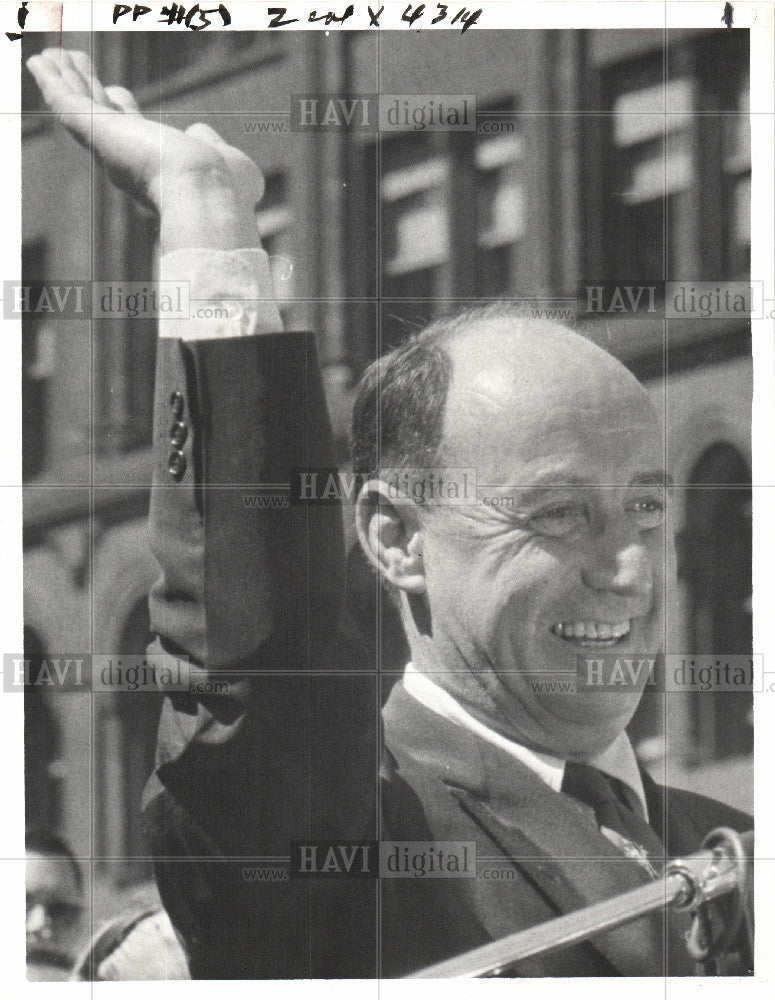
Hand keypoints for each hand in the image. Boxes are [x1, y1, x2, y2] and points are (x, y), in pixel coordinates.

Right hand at [26, 49, 264, 250]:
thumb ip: (210, 144)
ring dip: (64, 79)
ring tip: (49, 54)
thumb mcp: (224, 159)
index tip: (117, 93)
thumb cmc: (225, 187)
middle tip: (72, 64)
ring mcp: (111, 147)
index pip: (136, 130)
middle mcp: (129, 158)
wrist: (209, 194)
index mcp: (158, 163)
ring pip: (80, 107)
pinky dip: (51, 82)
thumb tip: (201, 134)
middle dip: (87, 90)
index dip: (125, 109)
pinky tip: (39, 60)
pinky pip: (67, 103)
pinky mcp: (98, 133)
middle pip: (101, 115)